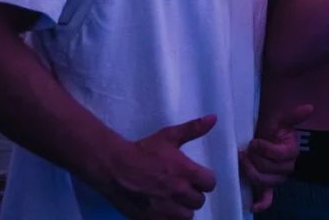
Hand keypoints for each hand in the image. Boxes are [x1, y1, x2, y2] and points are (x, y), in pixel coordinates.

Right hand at [103, 115, 217, 219]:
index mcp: (187, 173)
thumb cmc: (144, 150)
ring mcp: (165, 208)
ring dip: (183, 209)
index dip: (205, 180)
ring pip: (187, 216)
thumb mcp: (169, 136)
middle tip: (183, 188)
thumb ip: (194, 129)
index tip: (197, 178)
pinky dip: (170, 218)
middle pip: (199, 201)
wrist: (115, 167)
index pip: (210, 183)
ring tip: (175, 201)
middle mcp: (179, 192)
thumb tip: (214, 118)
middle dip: (194, 194)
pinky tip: (164, 210)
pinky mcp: (151, 218)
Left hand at [241, 104, 313, 212]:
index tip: (254, 141)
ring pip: (264, 182)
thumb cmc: (272, 128)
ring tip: (243, 161)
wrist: (264, 137)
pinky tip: (252, 206)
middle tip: (246, 150)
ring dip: (251, 172)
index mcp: (291, 152)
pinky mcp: (268, 186)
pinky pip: (267, 198)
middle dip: (254, 159)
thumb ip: (293, 115)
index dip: (264, 149)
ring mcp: (277, 179)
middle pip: (268, 170)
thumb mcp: (280, 119)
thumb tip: (310, 108)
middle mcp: (287, 168)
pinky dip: (261, 204)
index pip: (278, 155)